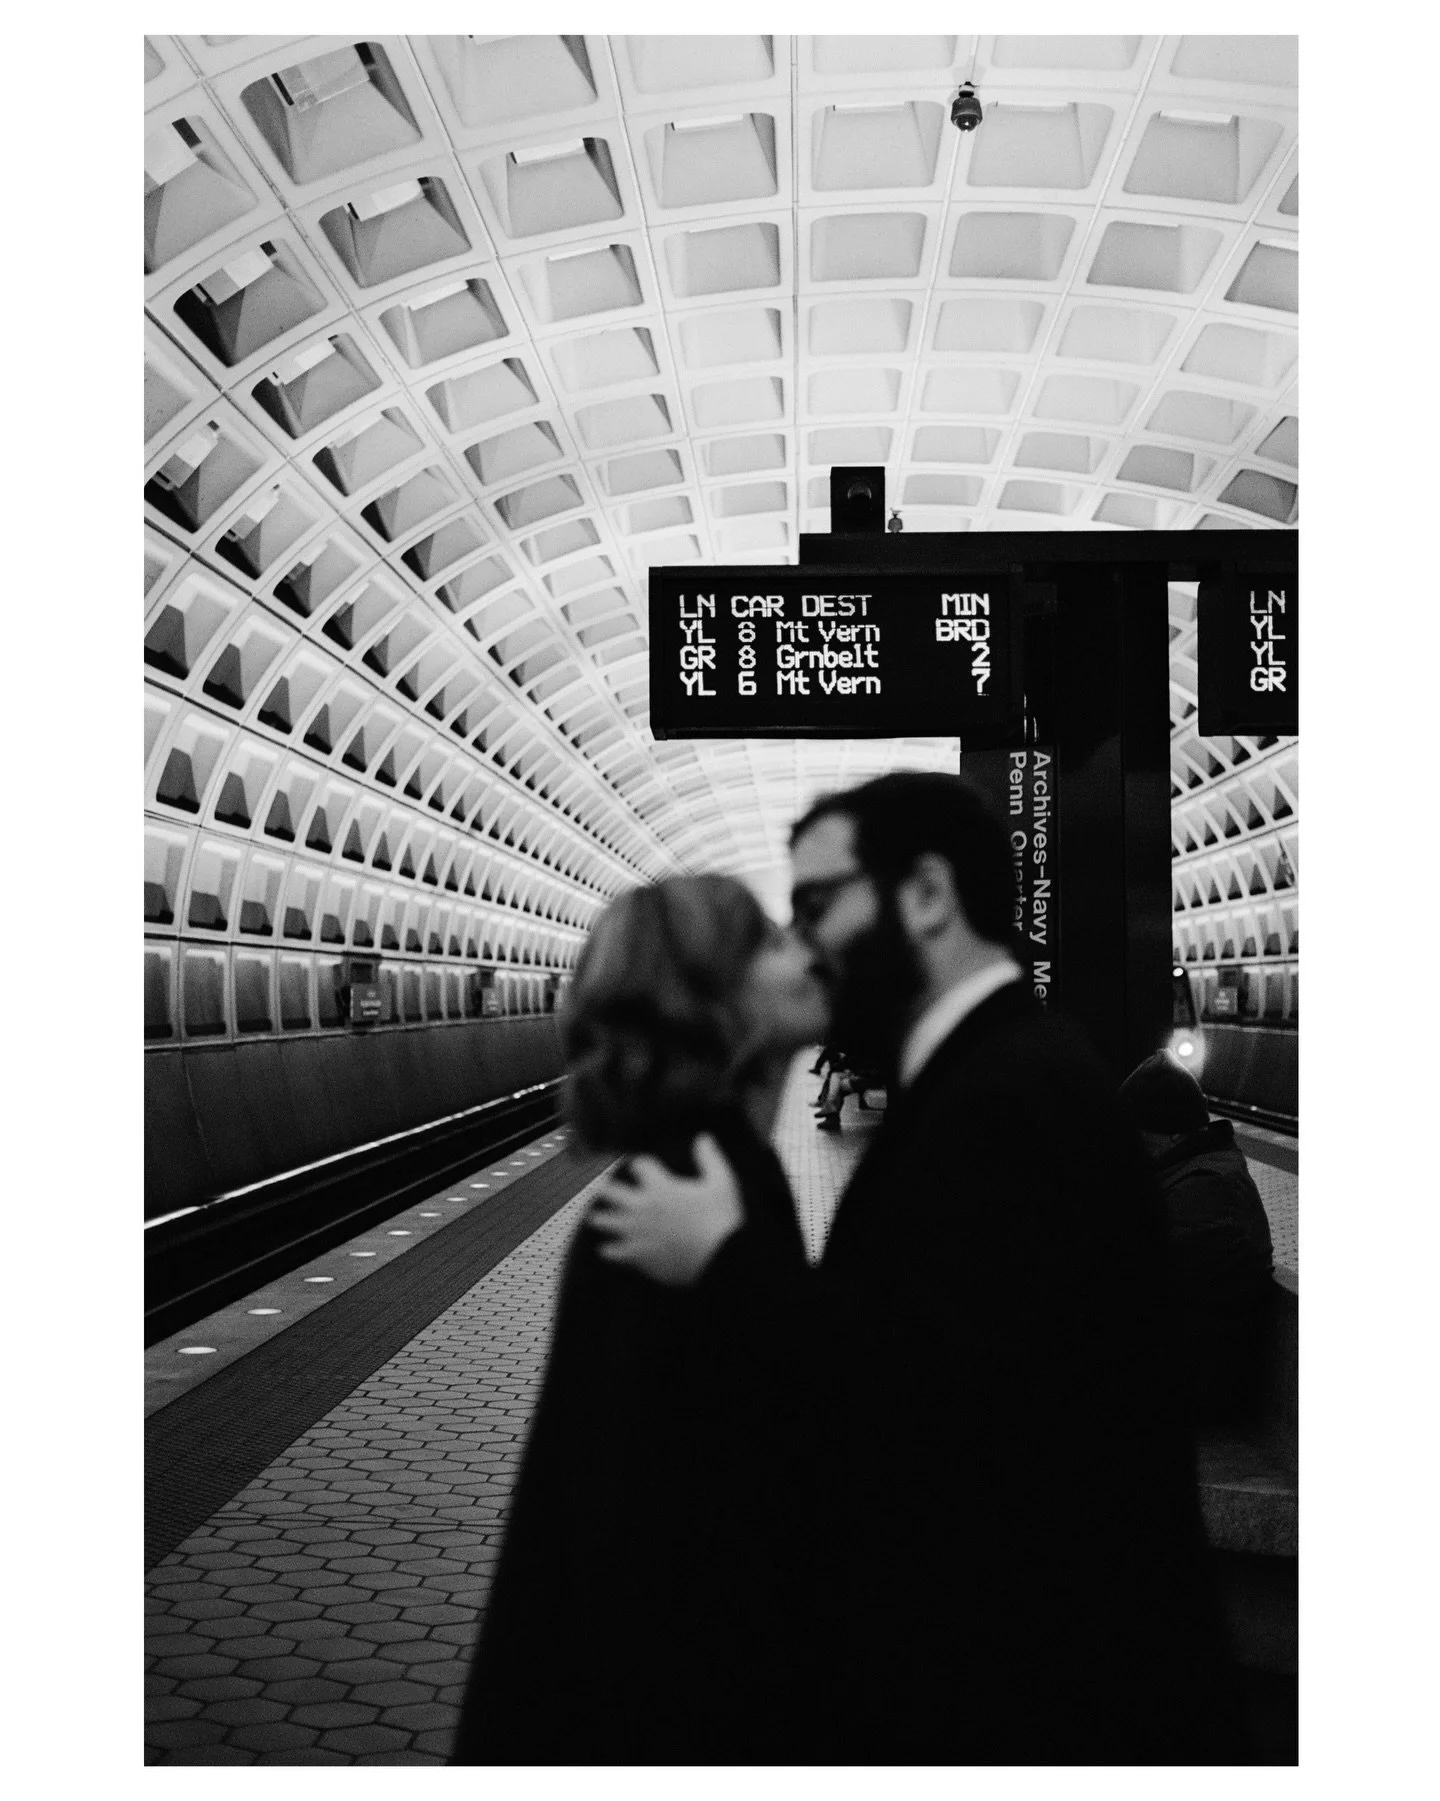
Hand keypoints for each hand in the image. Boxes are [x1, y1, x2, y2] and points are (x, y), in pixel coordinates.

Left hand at [588, 1135, 743, 1285]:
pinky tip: (605, 1250)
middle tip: (601, 1188)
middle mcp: (643, 1207)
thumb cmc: (722, 1220)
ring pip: (606, 1222)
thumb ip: (709, 1158)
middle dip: (605, 1188)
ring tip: (595, 1218)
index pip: (639, 1165)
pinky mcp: (638, 1256)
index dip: (640, 1164)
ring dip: (600, 1219)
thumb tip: (703, 1136)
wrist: (721, 1260)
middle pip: (611, 1192)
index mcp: (661, 1187)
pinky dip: (608, 1250)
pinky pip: (613, 1252)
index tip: (638, 1166)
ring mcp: (637, 1233)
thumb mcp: (722, 1183)